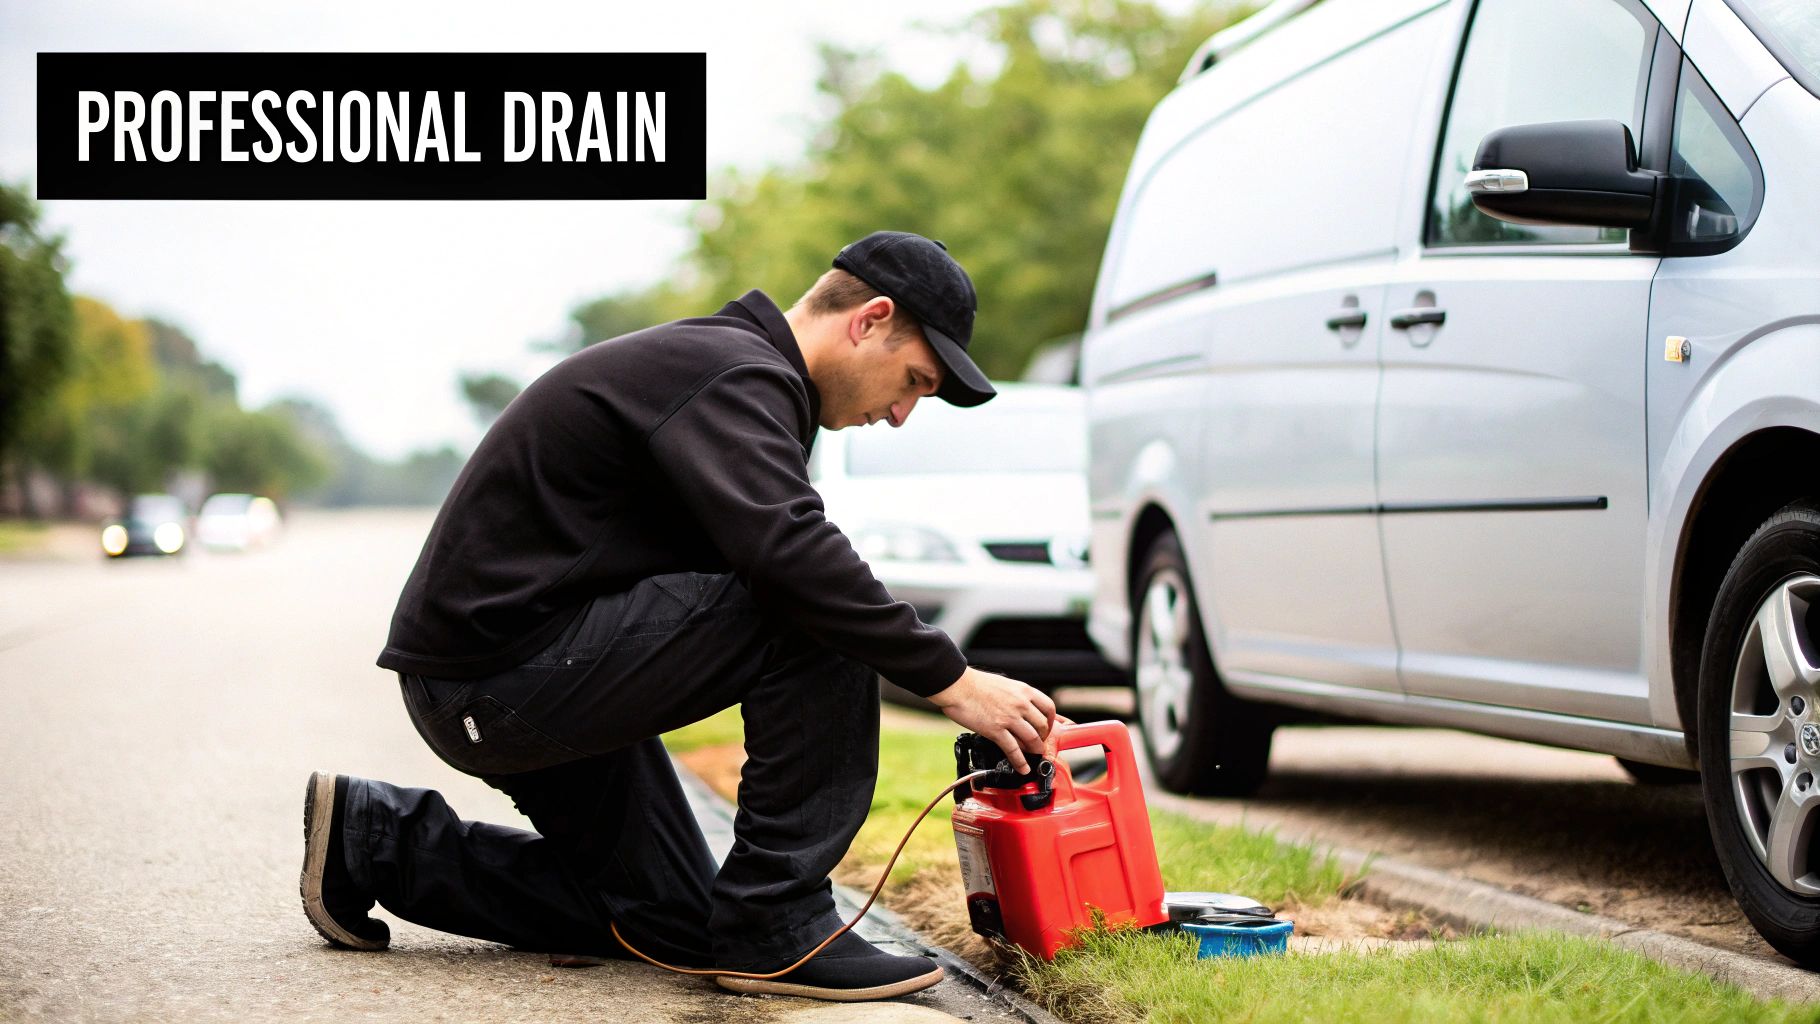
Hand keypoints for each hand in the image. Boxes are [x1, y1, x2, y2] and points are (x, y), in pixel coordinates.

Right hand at [928, 667, 1057, 773]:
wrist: (957, 686)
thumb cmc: (975, 684)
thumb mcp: (1003, 684)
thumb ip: (1016, 696)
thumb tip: (1022, 707)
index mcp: (1023, 690)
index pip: (1049, 707)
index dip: (1052, 721)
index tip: (1049, 728)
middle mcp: (1020, 704)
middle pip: (1043, 726)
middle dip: (1044, 738)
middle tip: (1039, 743)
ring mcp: (1009, 718)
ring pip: (1032, 739)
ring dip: (1035, 750)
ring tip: (1034, 756)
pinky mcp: (995, 730)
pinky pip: (1013, 749)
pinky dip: (1020, 762)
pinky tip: (1023, 768)